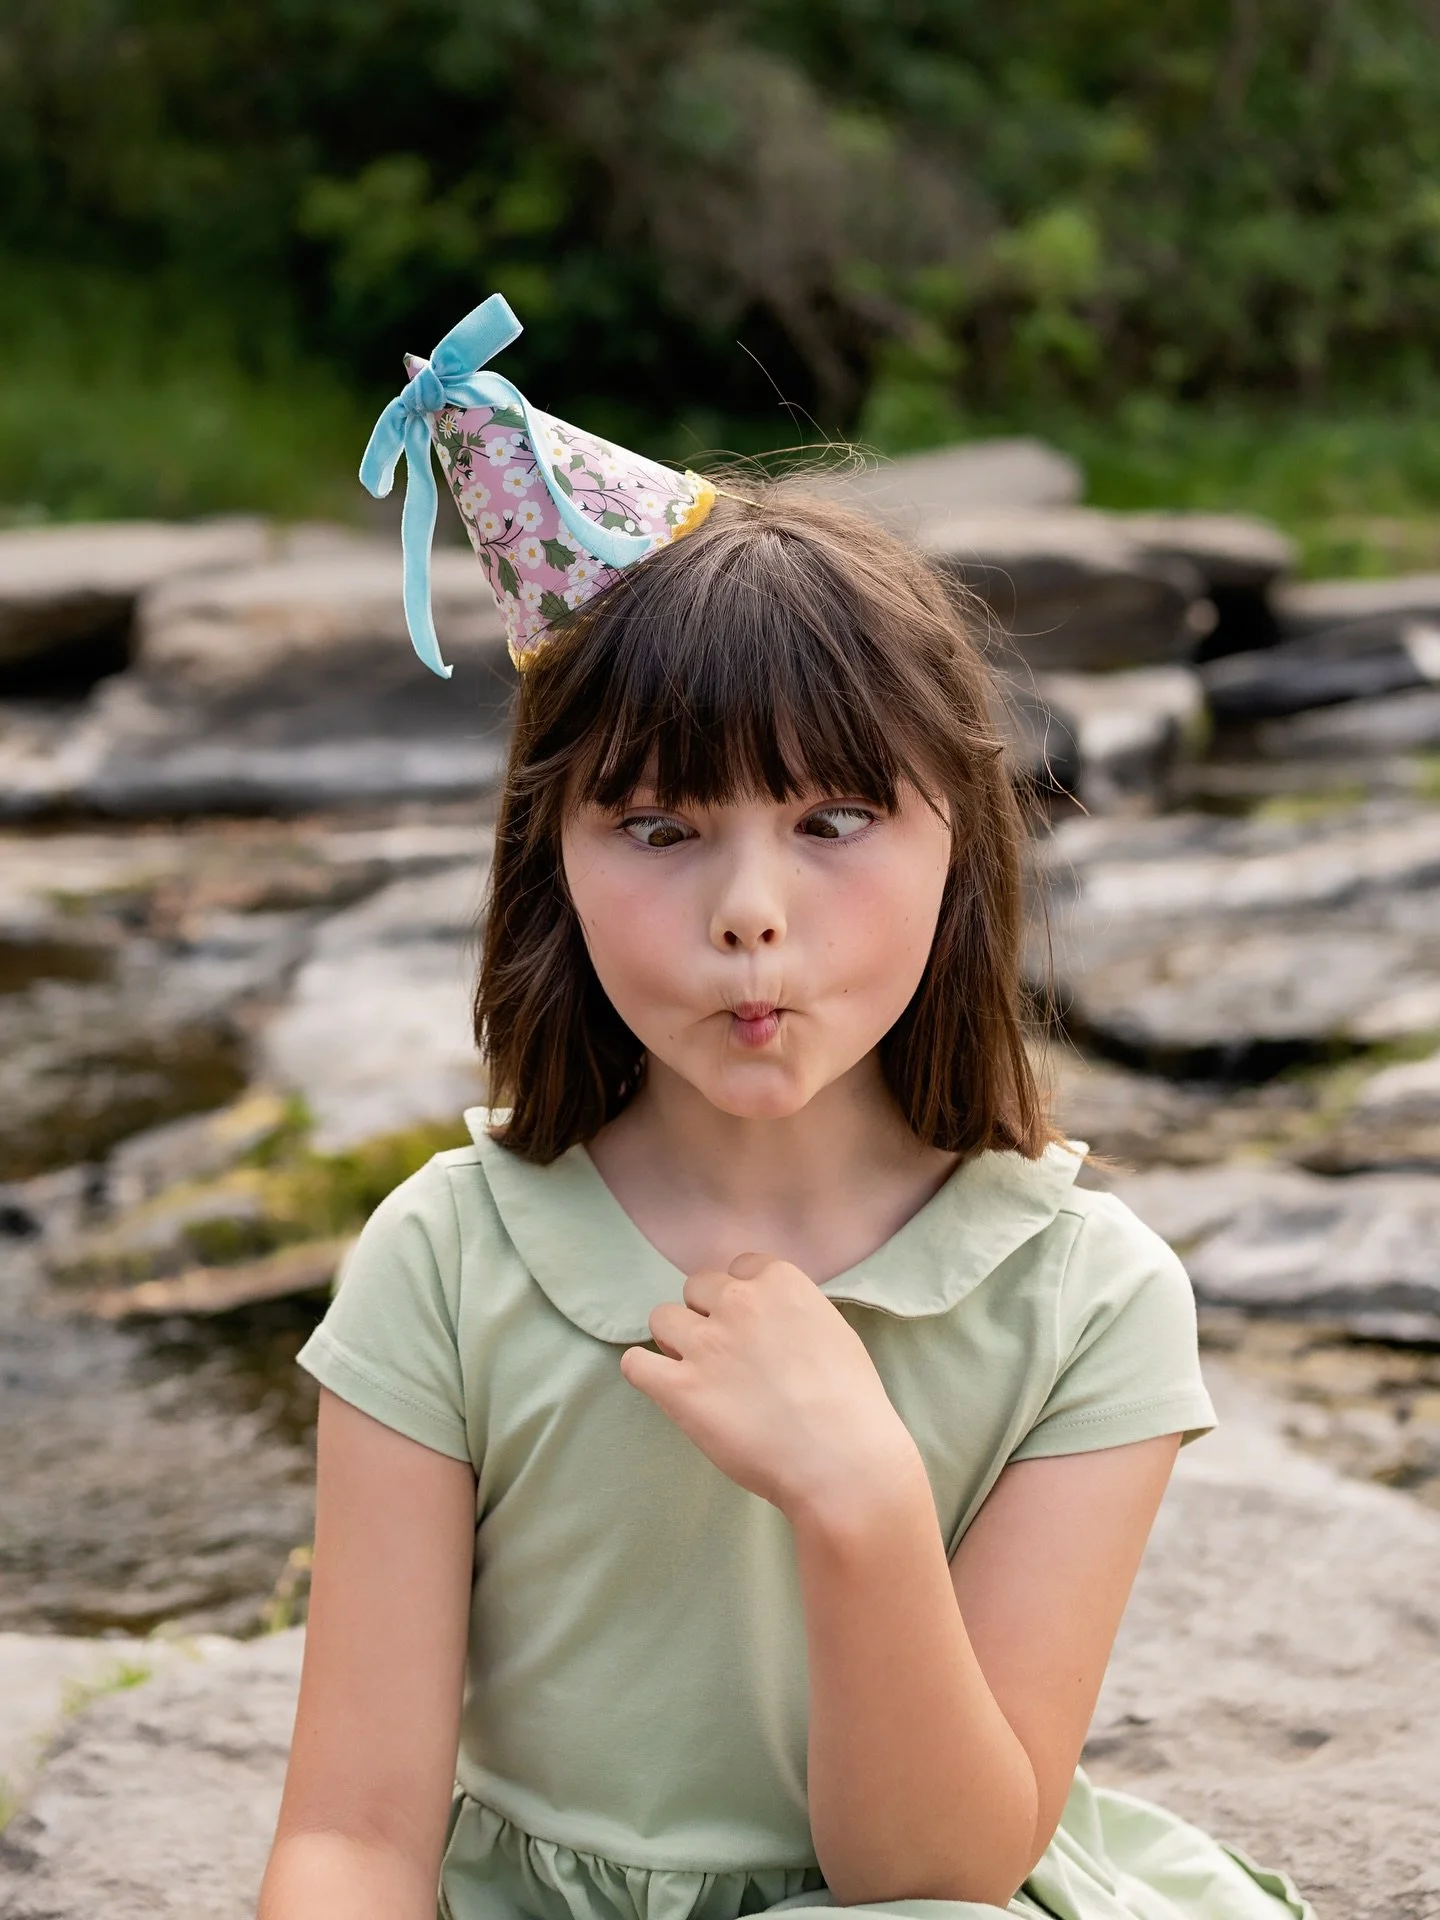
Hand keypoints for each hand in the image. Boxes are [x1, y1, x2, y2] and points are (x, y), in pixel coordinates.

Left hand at [620, 1253, 925, 1523]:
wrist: (840, 1460)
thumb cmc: (851, 1406)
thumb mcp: (834, 1333)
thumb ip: (793, 1314)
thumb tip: (772, 1323)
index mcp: (781, 1282)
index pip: (741, 1267)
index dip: (743, 1298)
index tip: (752, 1326)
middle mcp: (738, 1302)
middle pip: (697, 1287)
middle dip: (707, 1314)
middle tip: (726, 1354)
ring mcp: (705, 1343)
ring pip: (662, 1318)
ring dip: (675, 1342)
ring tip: (697, 1373)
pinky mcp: (679, 1387)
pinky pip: (635, 1363)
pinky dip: (645, 1372)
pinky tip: (665, 1387)